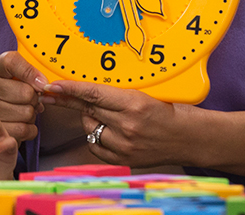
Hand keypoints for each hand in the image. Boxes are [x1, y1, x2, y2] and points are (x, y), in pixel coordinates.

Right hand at [0, 51, 46, 141]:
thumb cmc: (11, 90)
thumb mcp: (18, 74)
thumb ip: (32, 72)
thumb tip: (44, 85)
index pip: (12, 62)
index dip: (31, 72)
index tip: (41, 82)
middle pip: (26, 93)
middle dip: (35, 99)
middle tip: (30, 100)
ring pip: (27, 113)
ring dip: (32, 115)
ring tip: (24, 111)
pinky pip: (23, 130)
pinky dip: (29, 129)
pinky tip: (22, 123)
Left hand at [40, 81, 180, 167]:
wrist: (191, 138)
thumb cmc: (172, 111)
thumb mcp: (147, 94)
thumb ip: (118, 94)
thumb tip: (88, 90)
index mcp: (134, 104)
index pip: (93, 94)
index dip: (70, 89)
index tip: (53, 86)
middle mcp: (127, 125)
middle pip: (87, 110)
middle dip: (72, 101)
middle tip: (56, 94)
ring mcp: (125, 145)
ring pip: (89, 128)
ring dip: (90, 119)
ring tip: (104, 114)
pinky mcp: (124, 158)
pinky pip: (96, 146)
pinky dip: (96, 137)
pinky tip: (105, 130)